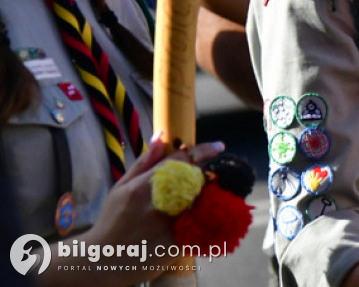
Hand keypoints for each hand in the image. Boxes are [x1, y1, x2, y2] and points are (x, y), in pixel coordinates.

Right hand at [74, 132, 225, 277]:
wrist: (103, 261)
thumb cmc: (112, 219)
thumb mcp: (121, 187)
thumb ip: (145, 162)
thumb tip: (162, 135)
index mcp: (143, 187)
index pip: (180, 162)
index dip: (203, 151)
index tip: (218, 146)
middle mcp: (158, 204)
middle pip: (196, 181)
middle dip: (204, 178)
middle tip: (205, 180)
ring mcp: (169, 226)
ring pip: (201, 203)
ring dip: (206, 198)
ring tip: (197, 201)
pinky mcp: (177, 244)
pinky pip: (200, 226)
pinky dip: (204, 219)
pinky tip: (200, 220)